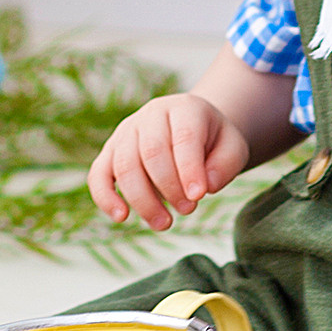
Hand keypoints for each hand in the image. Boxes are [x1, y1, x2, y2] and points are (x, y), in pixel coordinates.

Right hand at [90, 95, 250, 230]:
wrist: (192, 130)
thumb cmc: (213, 142)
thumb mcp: (233, 147)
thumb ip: (226, 165)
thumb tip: (207, 186)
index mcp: (184, 108)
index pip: (184, 136)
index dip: (189, 168)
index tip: (198, 196)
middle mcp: (151, 115)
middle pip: (151, 152)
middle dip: (169, 187)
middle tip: (188, 210)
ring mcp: (126, 132)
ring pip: (125, 165)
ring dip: (142, 200)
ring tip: (164, 223)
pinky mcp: (110, 152)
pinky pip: (98, 174)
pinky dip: (105, 197)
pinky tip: (121, 217)